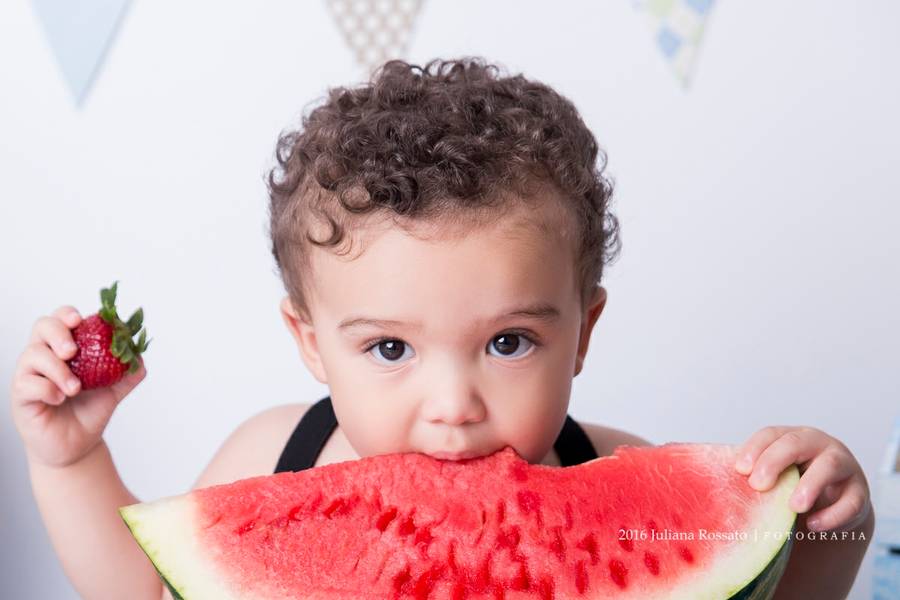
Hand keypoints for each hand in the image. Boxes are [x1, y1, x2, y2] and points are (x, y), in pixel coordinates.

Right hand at [9, 305, 146, 467]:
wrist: (77, 446)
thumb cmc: (89, 412)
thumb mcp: (114, 391)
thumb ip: (127, 373)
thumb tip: (139, 358)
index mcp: (64, 348)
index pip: (60, 319)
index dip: (67, 314)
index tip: (80, 320)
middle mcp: (44, 356)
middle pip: (42, 327)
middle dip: (58, 334)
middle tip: (73, 351)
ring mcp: (29, 375)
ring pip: (33, 355)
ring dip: (58, 369)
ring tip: (75, 388)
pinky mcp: (21, 396)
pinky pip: (27, 383)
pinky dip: (47, 388)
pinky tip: (60, 398)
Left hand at [734, 426, 870, 532]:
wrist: (833, 502)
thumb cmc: (793, 483)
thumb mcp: (776, 475)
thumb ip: (755, 476)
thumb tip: (715, 489)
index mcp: (792, 437)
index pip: (771, 434)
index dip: (755, 449)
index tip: (740, 470)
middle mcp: (819, 445)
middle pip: (796, 443)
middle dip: (774, 461)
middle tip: (758, 485)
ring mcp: (843, 465)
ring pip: (828, 467)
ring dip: (809, 486)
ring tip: (793, 507)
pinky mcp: (859, 492)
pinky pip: (850, 502)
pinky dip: (832, 515)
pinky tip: (813, 525)